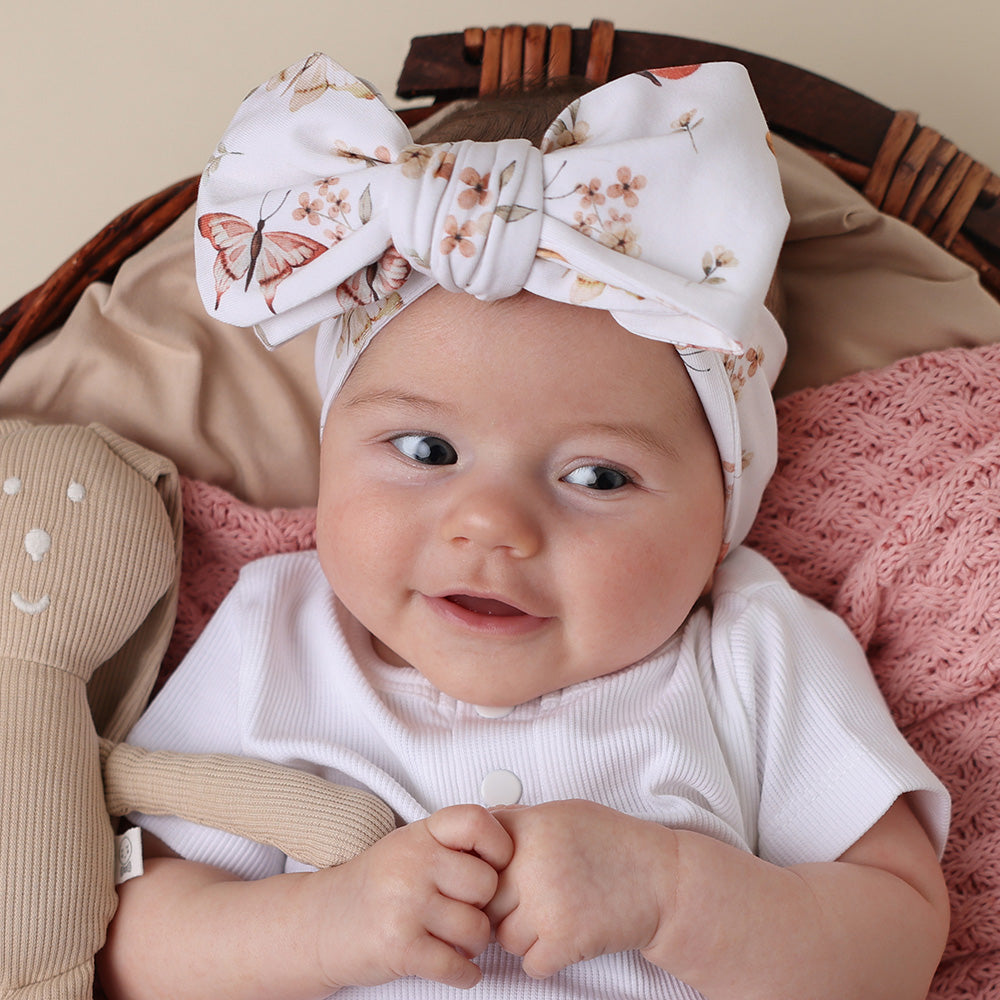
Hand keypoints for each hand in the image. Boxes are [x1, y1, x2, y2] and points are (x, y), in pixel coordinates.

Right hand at [313, 804, 512, 989]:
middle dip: (484, 907)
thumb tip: (511, 853)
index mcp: (420, 834)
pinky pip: (458, 967)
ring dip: (473, 944)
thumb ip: (452, 845)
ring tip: (456, 939)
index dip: (498, 846)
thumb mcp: (410, 847)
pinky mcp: (400, 946)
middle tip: (467, 912)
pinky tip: (457, 967)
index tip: (496, 864)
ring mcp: (405, 904)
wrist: (322, 923)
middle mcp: (412, 863)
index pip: (477, 822)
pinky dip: (465, 974)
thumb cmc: (376, 886)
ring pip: (477, 929)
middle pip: (487, 884)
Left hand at [485, 800, 675, 978]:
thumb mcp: (564, 814)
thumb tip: (480, 836)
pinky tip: (564, 940)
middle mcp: (533, 861)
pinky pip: (530, 964)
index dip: (483, 873)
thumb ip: (520, 822)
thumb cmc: (614, 844)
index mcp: (532, 826)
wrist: (662, 879)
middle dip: (503, 908)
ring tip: (553, 918)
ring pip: (504, 937)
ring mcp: (548, 901)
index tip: (498, 881)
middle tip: (528, 905)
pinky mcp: (565, 939)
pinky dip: (545, 960)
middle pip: (485, 900)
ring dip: (524, 936)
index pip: (475, 854)